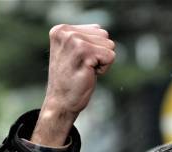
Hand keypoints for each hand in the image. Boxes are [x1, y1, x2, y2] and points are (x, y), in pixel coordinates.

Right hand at [32, 24, 114, 146]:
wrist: (61, 102)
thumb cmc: (70, 80)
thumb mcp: (73, 53)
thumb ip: (83, 37)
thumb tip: (100, 29)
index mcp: (61, 30)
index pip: (97, 30)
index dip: (94, 49)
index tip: (78, 61)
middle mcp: (66, 32)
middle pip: (104, 35)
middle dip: (99, 54)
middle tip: (82, 67)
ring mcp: (74, 41)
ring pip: (109, 45)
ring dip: (102, 61)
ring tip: (85, 70)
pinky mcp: (84, 52)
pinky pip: (110, 56)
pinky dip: (104, 69)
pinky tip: (89, 74)